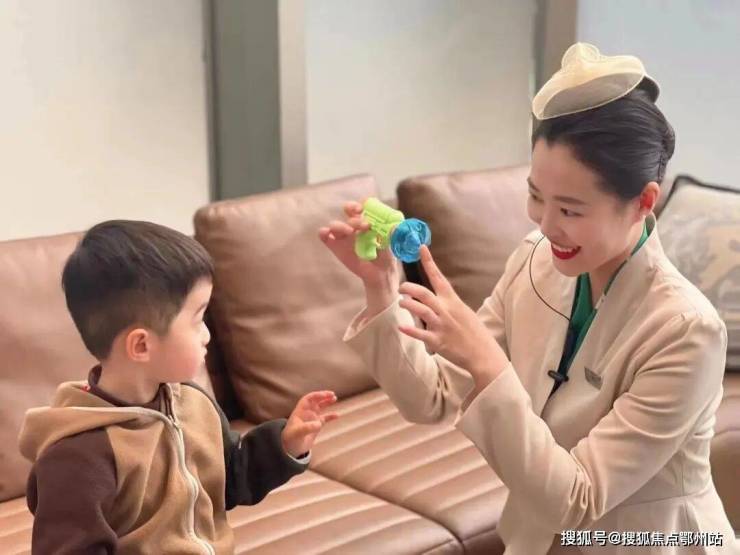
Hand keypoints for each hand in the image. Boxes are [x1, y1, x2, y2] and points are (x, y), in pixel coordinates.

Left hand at [282, 391, 338, 457]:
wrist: (291, 448)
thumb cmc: (290, 439)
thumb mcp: (297, 433)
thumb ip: (307, 428)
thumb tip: (319, 423)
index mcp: (300, 411)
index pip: (309, 399)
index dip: (317, 395)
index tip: (325, 395)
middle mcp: (306, 413)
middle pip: (315, 401)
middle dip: (323, 396)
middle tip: (332, 394)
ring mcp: (312, 419)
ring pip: (320, 407)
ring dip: (327, 402)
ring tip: (334, 398)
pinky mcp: (316, 426)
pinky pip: (325, 418)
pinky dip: (331, 416)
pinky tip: (337, 415)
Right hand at [319, 200, 398, 289]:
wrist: (379, 275)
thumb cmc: (387, 257)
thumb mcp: (392, 245)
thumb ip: (392, 236)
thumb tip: (394, 228)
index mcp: (369, 220)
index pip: (363, 205)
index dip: (363, 203)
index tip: (364, 208)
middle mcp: (356, 225)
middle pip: (348, 209)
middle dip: (352, 210)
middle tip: (362, 224)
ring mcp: (345, 235)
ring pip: (336, 223)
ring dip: (341, 225)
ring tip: (350, 232)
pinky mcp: (336, 246)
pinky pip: (325, 236)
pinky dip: (323, 233)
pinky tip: (326, 233)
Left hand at [398, 245, 508, 384]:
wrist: (483, 353)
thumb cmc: (473, 331)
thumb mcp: (463, 310)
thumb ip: (448, 303)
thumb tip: (436, 296)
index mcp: (453, 301)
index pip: (438, 277)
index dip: (428, 261)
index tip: (421, 247)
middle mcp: (446, 310)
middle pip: (423, 293)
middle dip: (408, 288)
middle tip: (401, 288)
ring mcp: (441, 326)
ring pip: (420, 310)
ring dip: (407, 305)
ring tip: (401, 303)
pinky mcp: (437, 341)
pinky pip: (421, 333)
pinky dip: (410, 329)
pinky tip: (401, 326)